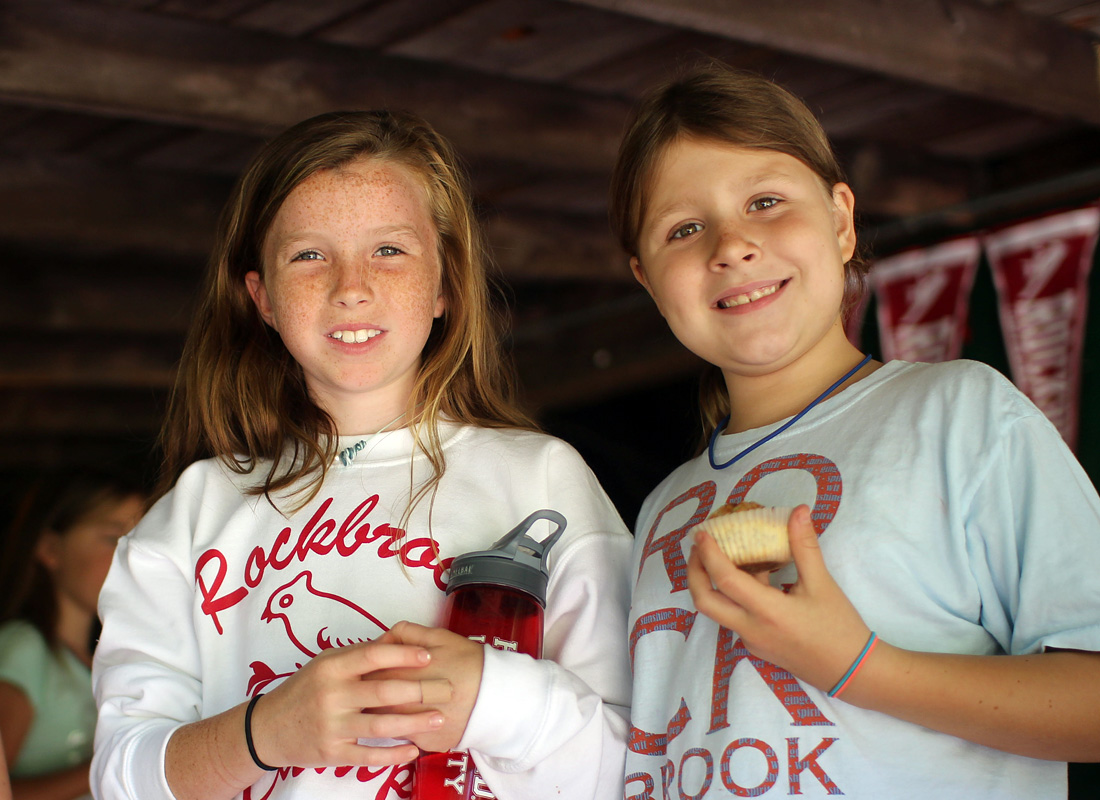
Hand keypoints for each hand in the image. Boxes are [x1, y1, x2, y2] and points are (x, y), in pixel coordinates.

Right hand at [250, 639, 445, 767]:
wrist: (269, 728)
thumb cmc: (305, 689)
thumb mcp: (325, 663)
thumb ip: (360, 654)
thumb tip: (397, 638)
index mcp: (331, 668)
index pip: (373, 656)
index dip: (403, 654)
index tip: (430, 655)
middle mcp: (331, 695)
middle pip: (384, 691)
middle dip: (421, 690)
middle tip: (449, 688)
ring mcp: (332, 726)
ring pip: (381, 724)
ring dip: (414, 722)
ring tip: (439, 718)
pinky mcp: (332, 753)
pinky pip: (368, 755)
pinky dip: (393, 754)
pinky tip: (414, 749)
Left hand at [371, 621, 483, 752]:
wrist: (499, 696)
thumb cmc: (470, 662)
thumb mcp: (441, 637)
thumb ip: (408, 633)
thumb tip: (384, 637)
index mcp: (406, 672)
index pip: (371, 673)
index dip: (367, 671)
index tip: (366, 669)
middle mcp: (406, 703)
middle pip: (374, 700)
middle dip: (369, 694)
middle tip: (369, 689)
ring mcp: (416, 727)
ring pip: (385, 722)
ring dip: (380, 714)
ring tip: (385, 705)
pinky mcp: (427, 744)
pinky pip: (405, 738)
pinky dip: (402, 729)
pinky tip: (407, 721)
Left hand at [686, 504, 870, 692]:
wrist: (852, 671)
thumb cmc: (839, 627)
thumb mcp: (823, 584)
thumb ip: (804, 546)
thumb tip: (798, 510)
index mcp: (767, 612)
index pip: (725, 580)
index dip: (709, 554)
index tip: (701, 533)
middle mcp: (751, 629)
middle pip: (704, 601)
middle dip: (694, 572)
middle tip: (699, 547)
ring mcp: (751, 641)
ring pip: (718, 611)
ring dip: (712, 584)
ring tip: (719, 555)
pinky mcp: (757, 647)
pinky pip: (735, 617)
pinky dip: (732, 595)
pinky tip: (749, 577)